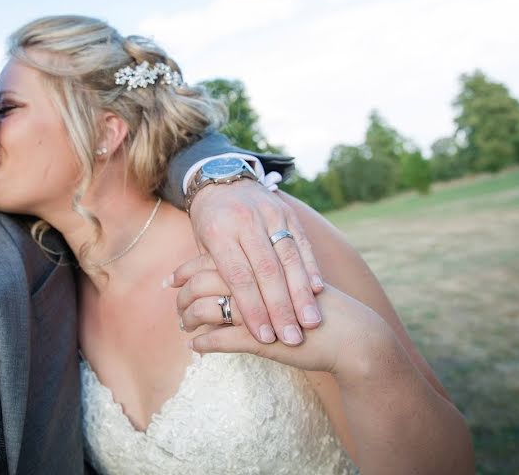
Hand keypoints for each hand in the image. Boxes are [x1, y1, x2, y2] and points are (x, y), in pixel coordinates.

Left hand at [174, 261, 395, 377]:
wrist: (354, 336)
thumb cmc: (319, 310)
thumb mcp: (288, 283)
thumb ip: (262, 274)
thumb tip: (230, 274)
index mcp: (263, 260)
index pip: (213, 260)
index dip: (188, 269)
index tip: (171, 280)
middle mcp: (260, 279)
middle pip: (205, 281)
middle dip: (183, 293)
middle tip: (174, 304)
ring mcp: (261, 308)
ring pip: (209, 308)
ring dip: (191, 319)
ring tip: (184, 328)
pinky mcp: (265, 337)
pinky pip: (224, 339)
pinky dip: (206, 344)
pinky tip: (197, 347)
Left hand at [177, 180, 324, 345]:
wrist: (221, 180)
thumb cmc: (208, 222)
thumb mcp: (202, 244)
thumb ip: (209, 273)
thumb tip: (204, 314)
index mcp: (218, 231)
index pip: (237, 276)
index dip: (252, 307)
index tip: (264, 336)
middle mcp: (245, 221)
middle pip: (266, 270)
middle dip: (280, 307)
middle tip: (291, 337)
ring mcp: (269, 214)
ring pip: (289, 258)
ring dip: (300, 294)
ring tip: (308, 323)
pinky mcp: (288, 212)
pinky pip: (302, 243)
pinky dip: (309, 268)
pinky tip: (316, 291)